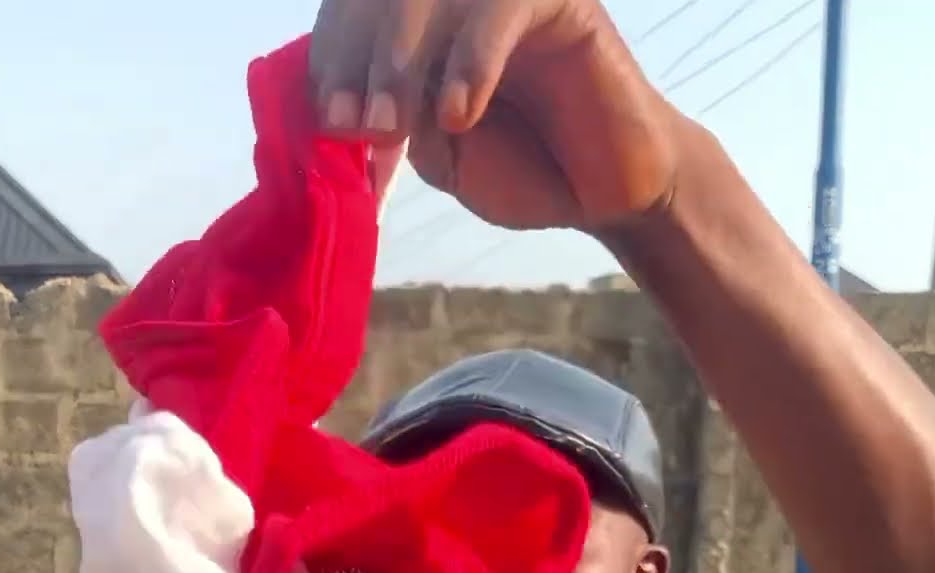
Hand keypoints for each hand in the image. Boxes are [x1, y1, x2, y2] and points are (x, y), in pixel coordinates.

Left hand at [309, 0, 678, 236]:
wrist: (604, 192)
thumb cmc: (523, 170)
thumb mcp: (442, 157)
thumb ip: (398, 127)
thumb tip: (345, 111)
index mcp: (421, 26)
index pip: (356, 15)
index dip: (334, 61)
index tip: (330, 120)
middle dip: (359, 61)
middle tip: (357, 124)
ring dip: (402, 60)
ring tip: (392, 125)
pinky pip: (500, 10)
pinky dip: (471, 62)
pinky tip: (459, 115)